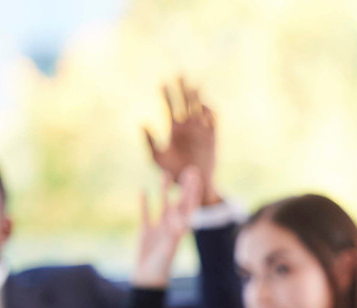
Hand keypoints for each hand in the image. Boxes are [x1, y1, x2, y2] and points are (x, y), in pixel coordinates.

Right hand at [131, 169, 201, 288]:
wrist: (148, 278)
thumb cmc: (161, 266)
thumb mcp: (169, 249)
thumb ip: (174, 235)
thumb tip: (179, 223)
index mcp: (181, 230)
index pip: (190, 207)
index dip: (193, 192)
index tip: (196, 178)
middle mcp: (172, 227)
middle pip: (180, 203)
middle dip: (185, 187)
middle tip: (190, 170)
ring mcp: (159, 228)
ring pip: (164, 205)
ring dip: (165, 190)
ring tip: (165, 174)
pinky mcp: (146, 232)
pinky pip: (146, 214)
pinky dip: (145, 203)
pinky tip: (143, 190)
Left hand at [144, 77, 219, 204]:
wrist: (193, 185)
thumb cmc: (172, 173)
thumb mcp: (157, 158)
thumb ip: (150, 142)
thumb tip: (142, 123)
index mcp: (174, 129)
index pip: (169, 106)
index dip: (166, 94)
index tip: (161, 83)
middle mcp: (188, 127)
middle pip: (185, 102)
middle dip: (182, 88)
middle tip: (180, 73)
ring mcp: (201, 131)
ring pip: (199, 107)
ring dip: (197, 96)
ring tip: (194, 86)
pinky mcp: (213, 137)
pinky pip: (214, 120)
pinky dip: (210, 113)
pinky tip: (203, 111)